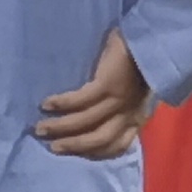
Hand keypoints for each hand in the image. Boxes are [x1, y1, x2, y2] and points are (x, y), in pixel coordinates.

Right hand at [33, 32, 152, 159]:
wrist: (151, 35)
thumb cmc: (141, 60)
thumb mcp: (138, 91)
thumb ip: (124, 107)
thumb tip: (99, 120)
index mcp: (137, 116)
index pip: (118, 145)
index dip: (96, 153)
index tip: (76, 156)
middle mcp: (129, 112)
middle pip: (98, 139)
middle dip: (73, 145)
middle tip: (51, 147)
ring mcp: (118, 99)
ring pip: (85, 122)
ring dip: (60, 127)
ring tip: (40, 128)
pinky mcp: (108, 83)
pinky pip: (80, 100)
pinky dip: (62, 104)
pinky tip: (46, 104)